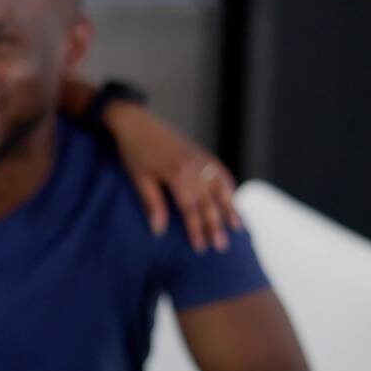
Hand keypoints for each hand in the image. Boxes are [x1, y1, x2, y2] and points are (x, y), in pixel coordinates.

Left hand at [102, 102, 242, 252]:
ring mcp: (200, 158)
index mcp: (176, 175)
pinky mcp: (202, 152)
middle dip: (215, 226)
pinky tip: (234, 199)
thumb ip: (152, 204)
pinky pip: (220, 171)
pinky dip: (229, 186)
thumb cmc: (133, 152)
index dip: (196, 230)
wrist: (136, 122)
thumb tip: (159, 231)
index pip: (190, 209)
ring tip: (237, 228)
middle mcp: (193, 167)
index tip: (201, 248)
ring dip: (229, 208)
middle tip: (222, 247)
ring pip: (220, 188)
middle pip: (208, 202)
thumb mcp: (139, 179)